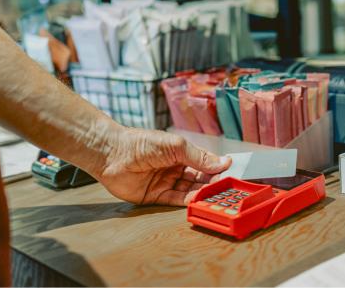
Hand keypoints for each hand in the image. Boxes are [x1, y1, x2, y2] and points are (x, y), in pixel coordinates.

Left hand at [95, 128, 231, 205]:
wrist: (112, 153)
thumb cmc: (142, 143)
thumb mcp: (175, 146)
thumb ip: (199, 157)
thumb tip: (223, 162)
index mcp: (180, 153)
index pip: (203, 163)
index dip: (216, 168)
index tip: (231, 173)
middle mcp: (174, 168)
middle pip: (198, 178)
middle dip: (212, 183)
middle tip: (226, 188)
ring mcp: (165, 182)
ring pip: (189, 190)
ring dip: (202, 193)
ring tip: (215, 196)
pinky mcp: (155, 196)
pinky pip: (175, 200)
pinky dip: (187, 201)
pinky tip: (199, 201)